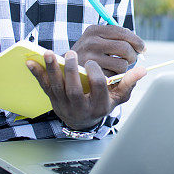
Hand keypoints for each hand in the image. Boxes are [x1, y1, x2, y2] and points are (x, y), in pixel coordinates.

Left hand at [27, 50, 145, 130]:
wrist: (81, 120)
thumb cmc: (102, 104)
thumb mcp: (118, 97)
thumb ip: (129, 82)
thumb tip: (143, 69)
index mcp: (98, 104)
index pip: (98, 88)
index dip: (96, 75)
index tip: (94, 62)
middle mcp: (80, 106)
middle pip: (74, 89)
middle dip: (71, 72)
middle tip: (72, 53)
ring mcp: (64, 103)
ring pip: (57, 87)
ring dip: (52, 70)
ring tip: (49, 53)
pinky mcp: (52, 98)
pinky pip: (43, 86)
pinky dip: (36, 74)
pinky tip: (30, 62)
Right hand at [71, 25, 145, 76]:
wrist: (66, 73)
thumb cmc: (89, 55)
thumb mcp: (98, 41)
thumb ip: (117, 38)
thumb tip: (140, 46)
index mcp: (94, 30)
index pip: (122, 32)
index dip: (137, 41)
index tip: (142, 48)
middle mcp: (90, 42)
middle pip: (125, 47)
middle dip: (133, 55)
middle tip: (132, 59)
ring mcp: (89, 58)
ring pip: (122, 64)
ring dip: (124, 68)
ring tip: (117, 67)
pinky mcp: (91, 75)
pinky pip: (114, 77)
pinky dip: (115, 77)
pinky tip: (108, 75)